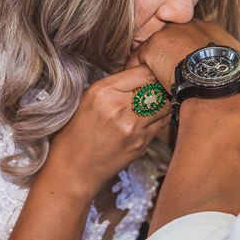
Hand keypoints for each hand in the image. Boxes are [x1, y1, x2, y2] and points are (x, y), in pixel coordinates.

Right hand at [46, 65, 169, 196]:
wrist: (74, 169)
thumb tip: (140, 70)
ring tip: (155, 101)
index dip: (150, 71)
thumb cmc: (78, 131)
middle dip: (159, 84)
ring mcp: (132, 127)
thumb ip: (115, 84)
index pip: (143, 71)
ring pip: (164, 104)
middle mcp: (119, 107)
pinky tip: (152, 117)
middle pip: (156, 86)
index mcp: (103, 91)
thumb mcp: (88, 98)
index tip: (149, 74)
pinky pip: (162, 123)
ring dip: (164, 100)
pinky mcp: (141, 143)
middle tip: (158, 86)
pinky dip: (161, 117)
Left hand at [126, 19, 239, 91]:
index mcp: (211, 28)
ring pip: (155, 48)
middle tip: (167, 72)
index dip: (186, 53)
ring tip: (151, 79)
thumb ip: (227, 60)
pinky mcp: (154, 46)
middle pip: (171, 38)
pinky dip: (138, 70)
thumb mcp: (237, 63)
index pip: (192, 37)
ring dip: (153, 62)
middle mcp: (189, 26)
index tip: (185, 66)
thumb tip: (231, 70)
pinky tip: (141, 83)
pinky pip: (138, 58)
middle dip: (169, 54)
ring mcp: (170, 34)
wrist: (221, 85)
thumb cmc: (235, 80)